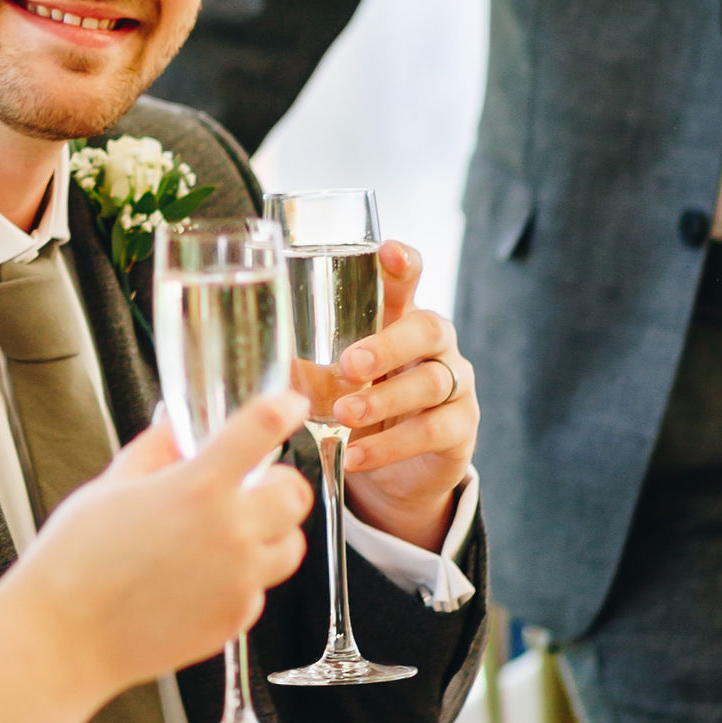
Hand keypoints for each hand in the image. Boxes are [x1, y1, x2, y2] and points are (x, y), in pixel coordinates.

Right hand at [36, 390, 309, 697]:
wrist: (65, 636)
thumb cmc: (75, 561)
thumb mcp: (109, 488)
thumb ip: (153, 453)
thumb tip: (172, 428)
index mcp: (198, 487)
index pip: (262, 429)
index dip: (283, 408)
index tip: (290, 404)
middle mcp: (230, 531)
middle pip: (296, 494)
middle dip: (279, 485)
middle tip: (254, 487)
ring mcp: (238, 580)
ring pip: (289, 546)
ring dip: (270, 534)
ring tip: (227, 537)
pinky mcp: (235, 619)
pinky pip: (258, 590)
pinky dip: (241, 580)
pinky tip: (199, 579)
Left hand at [326, 242, 477, 549]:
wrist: (395, 472)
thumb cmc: (360, 406)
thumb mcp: (333, 382)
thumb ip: (308, 363)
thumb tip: (260, 352)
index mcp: (401, 320)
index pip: (409, 282)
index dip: (403, 264)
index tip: (387, 250)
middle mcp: (436, 346)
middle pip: (427, 328)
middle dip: (386, 344)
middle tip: (348, 365)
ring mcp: (456, 385)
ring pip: (431, 382)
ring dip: (383, 399)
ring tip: (343, 415)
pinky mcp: (461, 428)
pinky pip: (432, 432)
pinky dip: (389, 446)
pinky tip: (355, 455)